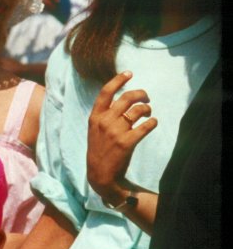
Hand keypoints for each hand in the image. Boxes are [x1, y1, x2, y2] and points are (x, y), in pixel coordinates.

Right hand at [86, 71, 157, 205]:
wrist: (100, 175)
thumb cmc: (100, 150)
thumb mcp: (94, 130)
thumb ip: (105, 115)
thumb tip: (123, 99)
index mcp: (95, 117)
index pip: (106, 92)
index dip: (118, 79)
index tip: (129, 73)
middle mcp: (104, 122)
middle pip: (127, 97)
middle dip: (141, 94)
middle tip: (147, 98)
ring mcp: (115, 132)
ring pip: (139, 110)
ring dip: (148, 109)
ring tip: (148, 113)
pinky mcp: (126, 142)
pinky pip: (147, 125)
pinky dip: (153, 122)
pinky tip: (152, 124)